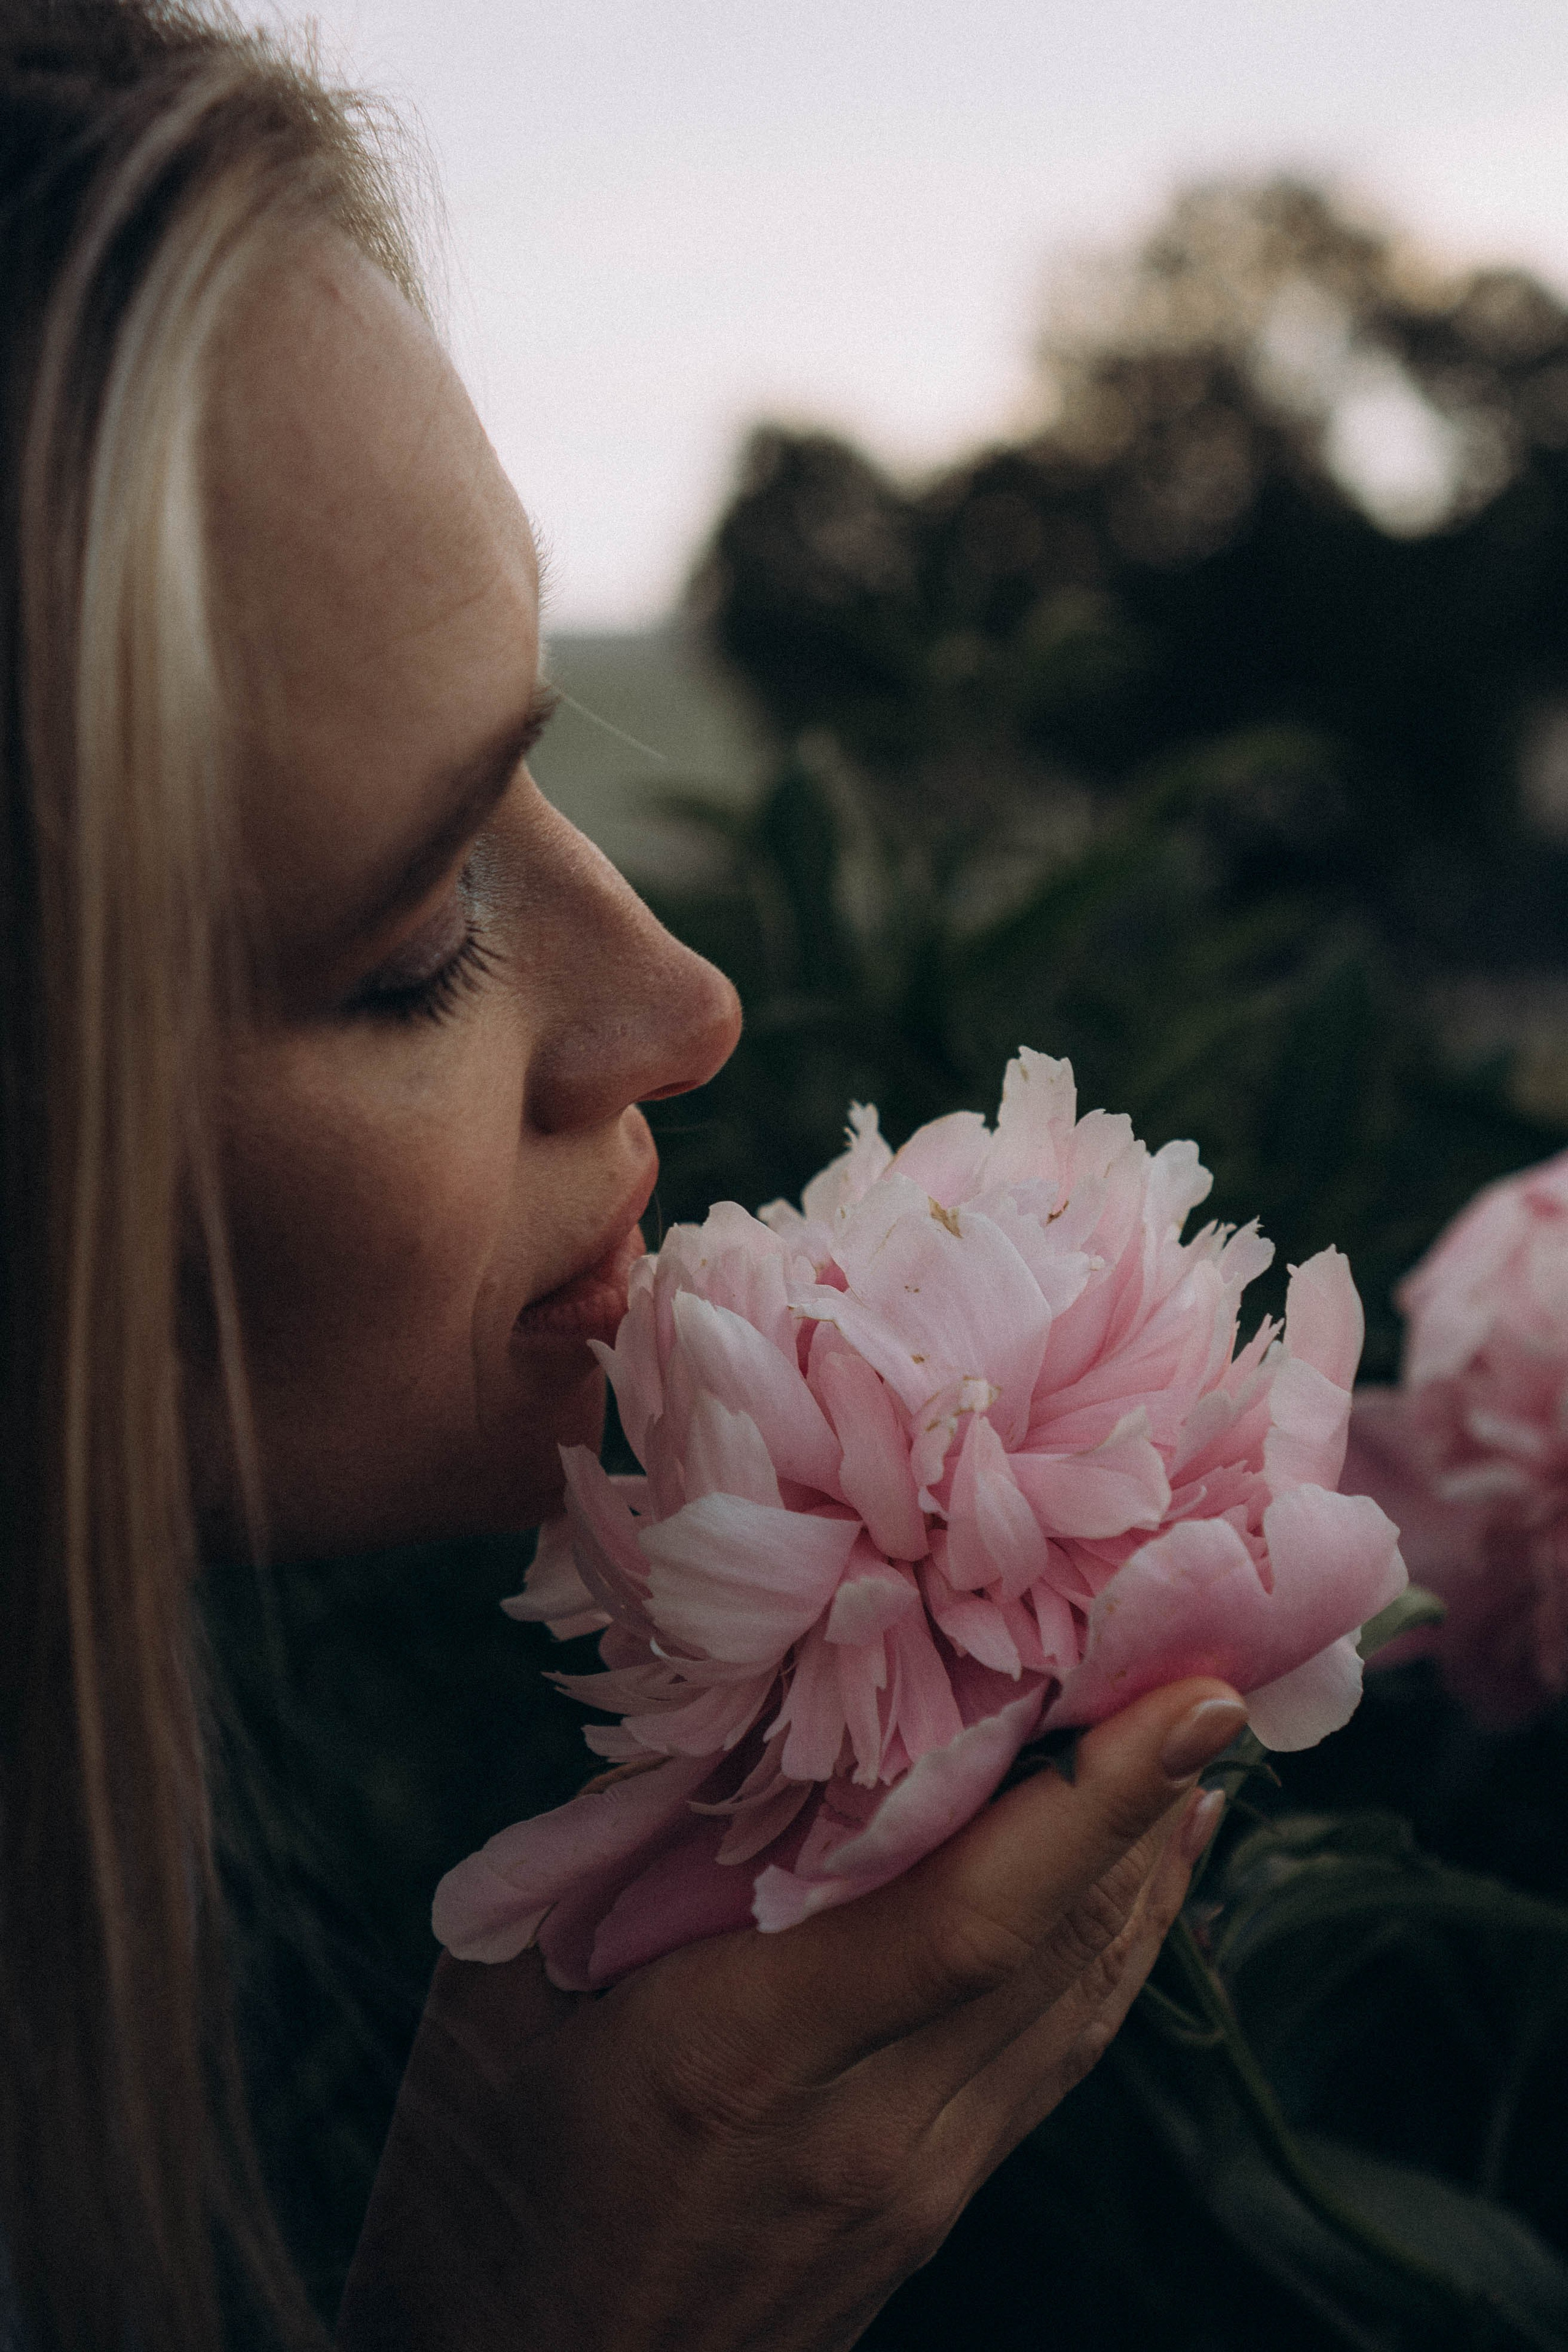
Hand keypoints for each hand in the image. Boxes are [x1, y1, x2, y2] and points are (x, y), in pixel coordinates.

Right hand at [337, 1678, 1244, 2351]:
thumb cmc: (475, 2206)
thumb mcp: (497, 2009)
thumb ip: (604, 1853)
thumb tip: (726, 1706)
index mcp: (741, 2051)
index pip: (971, 1913)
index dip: (1097, 1801)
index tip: (1192, 1696)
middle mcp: (864, 2127)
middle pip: (1059, 1948)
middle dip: (1153, 1801)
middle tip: (1215, 1655)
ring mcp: (912, 2185)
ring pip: (1078, 2007)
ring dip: (1151, 1872)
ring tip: (1204, 1747)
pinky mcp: (925, 2214)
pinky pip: (1049, 2060)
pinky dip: (1113, 1955)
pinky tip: (1143, 1881)